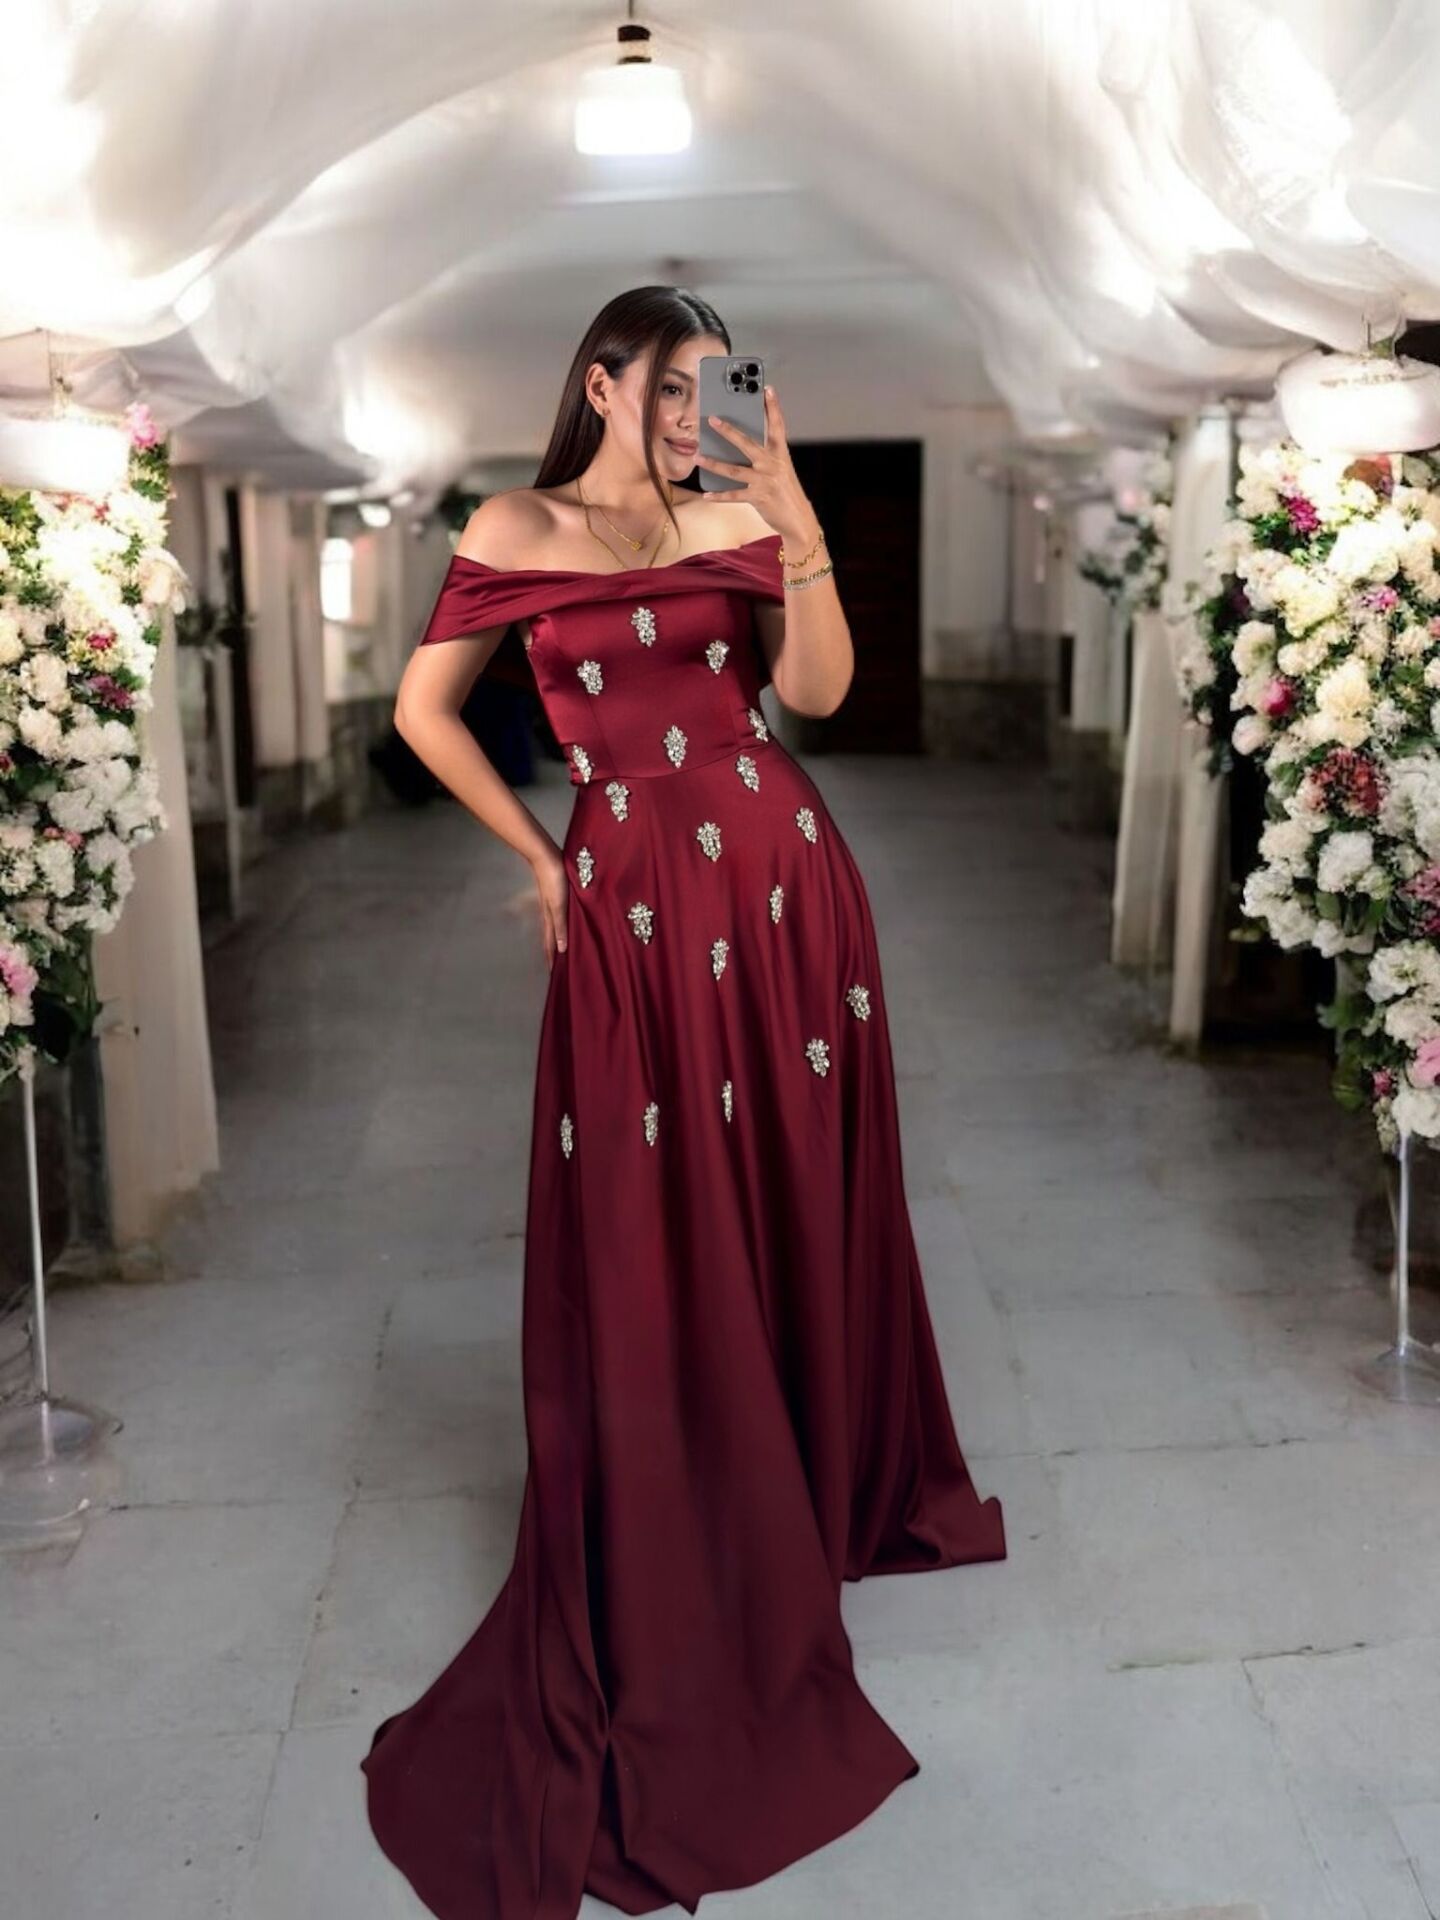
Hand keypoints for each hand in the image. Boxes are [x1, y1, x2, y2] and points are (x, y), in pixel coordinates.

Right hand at [531, 848, 568, 968]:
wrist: (547, 858)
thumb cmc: (554, 881)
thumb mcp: (559, 906)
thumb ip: (561, 926)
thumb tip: (561, 949)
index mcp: (550, 919)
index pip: (551, 944)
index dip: (552, 959)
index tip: (553, 975)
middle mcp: (550, 914)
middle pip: (552, 938)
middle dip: (554, 953)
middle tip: (558, 968)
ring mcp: (553, 905)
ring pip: (556, 928)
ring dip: (558, 940)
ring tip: (562, 951)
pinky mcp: (557, 896)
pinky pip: (560, 916)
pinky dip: (562, 925)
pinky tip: (567, 924)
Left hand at [695, 385, 817, 542]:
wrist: (798, 519)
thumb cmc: (785, 491)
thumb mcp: (781, 468)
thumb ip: (765, 455)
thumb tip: (740, 444)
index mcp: (780, 453)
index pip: (777, 425)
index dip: (773, 406)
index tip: (767, 388)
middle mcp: (771, 464)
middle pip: (746, 443)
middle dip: (728, 430)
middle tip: (712, 419)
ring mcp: (764, 481)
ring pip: (733, 469)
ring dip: (713, 463)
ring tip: (697, 456)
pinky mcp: (757, 497)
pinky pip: (733, 495)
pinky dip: (718, 496)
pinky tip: (706, 494)